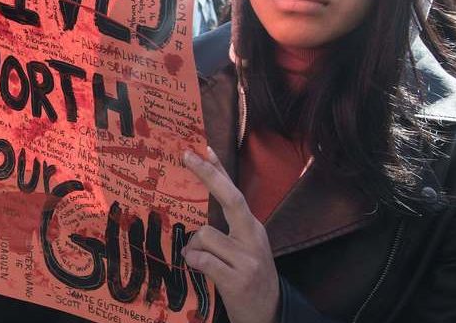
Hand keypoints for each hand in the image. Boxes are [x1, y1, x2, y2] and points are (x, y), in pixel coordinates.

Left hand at [182, 147, 279, 322]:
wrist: (270, 314)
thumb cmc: (249, 278)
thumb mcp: (244, 249)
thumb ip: (226, 228)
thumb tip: (199, 210)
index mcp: (253, 228)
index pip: (235, 193)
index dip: (218, 170)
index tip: (203, 148)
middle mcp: (254, 238)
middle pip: (230, 199)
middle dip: (207, 174)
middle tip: (186, 155)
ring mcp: (248, 259)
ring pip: (204, 235)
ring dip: (193, 248)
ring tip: (201, 261)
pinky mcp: (237, 279)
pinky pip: (201, 259)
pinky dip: (193, 262)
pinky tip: (200, 269)